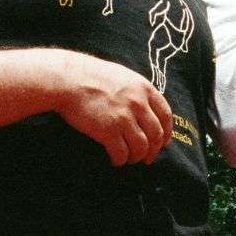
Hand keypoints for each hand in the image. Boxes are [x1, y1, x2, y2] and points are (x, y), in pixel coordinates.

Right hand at [53, 52, 173, 166]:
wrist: (69, 79)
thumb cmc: (92, 75)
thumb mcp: (123, 76)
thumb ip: (137, 91)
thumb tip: (146, 107)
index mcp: (144, 88)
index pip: (166, 115)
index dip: (166, 132)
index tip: (163, 142)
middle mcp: (138, 103)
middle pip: (156, 134)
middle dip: (154, 150)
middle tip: (148, 158)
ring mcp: (124, 117)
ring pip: (141, 147)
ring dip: (137, 157)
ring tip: (129, 159)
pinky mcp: (108, 130)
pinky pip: (121, 153)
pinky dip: (120, 160)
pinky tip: (115, 160)